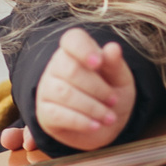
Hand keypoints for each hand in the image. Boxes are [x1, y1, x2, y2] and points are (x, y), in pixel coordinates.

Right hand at [32, 27, 136, 150]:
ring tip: (110, 118)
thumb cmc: (112, 94)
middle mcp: (57, 66)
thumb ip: (115, 65)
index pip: (72, 39)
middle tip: (114, 100)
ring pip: (64, 93)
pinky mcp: (45, 113)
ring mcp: (47, 89)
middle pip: (69, 70)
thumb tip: (113, 48)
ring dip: (92, 107)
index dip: (84, 49)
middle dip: (96, 88)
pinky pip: (57, 115)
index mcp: (76, 51)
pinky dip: (80, 121)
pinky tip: (95, 126)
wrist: (107, 124)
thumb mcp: (120, 80)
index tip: (98, 62)